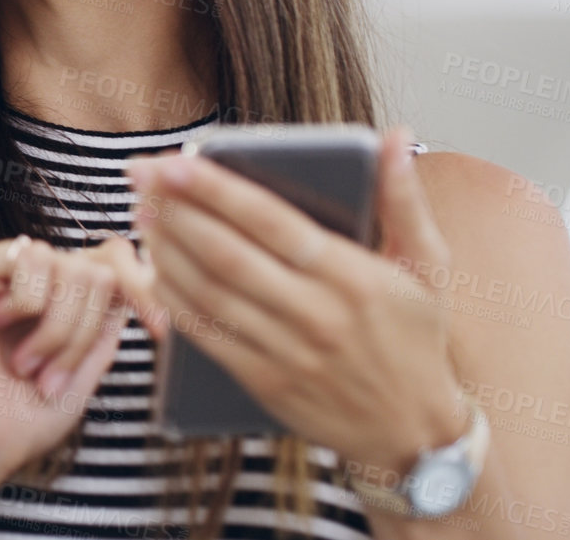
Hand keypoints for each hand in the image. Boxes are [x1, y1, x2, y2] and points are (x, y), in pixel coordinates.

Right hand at [0, 234, 137, 485]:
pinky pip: (31, 258)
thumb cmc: (22, 418)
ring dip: (57, 330)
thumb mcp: (86, 368)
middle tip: (49, 375)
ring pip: (71, 267)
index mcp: (54, 299)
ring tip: (25, 364)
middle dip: (83, 333)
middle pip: (96, 271)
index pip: (111, 260)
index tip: (160, 329)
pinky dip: (27, 305)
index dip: (141, 287)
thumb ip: (108, 320)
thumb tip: (140, 276)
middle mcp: (27, 278)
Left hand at [122, 126, 468, 474]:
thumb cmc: (416, 337)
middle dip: (175, 210)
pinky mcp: (265, 383)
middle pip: (227, 253)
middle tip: (141, 177)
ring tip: (143, 213)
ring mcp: (288, 352)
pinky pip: (206, 335)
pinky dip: (174, 299)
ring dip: (166, 249)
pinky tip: (155, 269)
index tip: (174, 162)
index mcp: (354, 278)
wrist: (415, 432)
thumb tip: (396, 137)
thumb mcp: (429, 266)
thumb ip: (404, 199)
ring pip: (209, 292)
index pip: (271, 222)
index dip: (216, 190)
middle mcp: (318, 315)